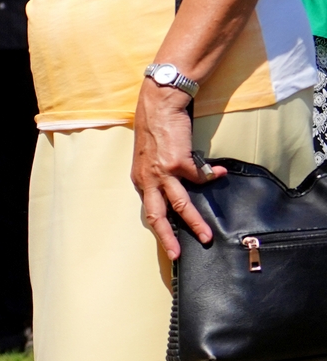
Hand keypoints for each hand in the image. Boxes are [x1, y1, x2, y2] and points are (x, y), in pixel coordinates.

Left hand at [133, 78, 219, 258]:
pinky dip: (213, 177)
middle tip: (176, 254)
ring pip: (181, 204)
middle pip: (157, 215)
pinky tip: (221, 173)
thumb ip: (161, 175)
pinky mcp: (180, 163)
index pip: (149, 209)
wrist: (159, 105)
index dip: (159, 228)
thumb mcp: (150, 157)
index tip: (168, 244)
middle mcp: (148, 179)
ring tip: (207, 235)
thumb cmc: (156, 130)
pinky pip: (201, 177)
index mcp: (140, 180)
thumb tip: (181, 189)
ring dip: (195, 222)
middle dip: (168, 237)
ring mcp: (163, 172)